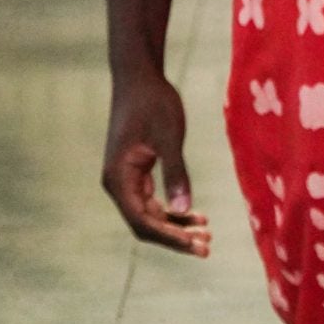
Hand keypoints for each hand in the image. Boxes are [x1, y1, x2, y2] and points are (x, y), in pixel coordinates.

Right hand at [102, 70, 211, 256]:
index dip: (170, 237)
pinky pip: (152, 201)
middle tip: (207, 247)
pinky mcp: (134, 172)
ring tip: (206, 234)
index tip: (197, 245)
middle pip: (145, 223)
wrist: (139, 76)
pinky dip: (173, 210)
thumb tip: (183, 210)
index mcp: (118, 177)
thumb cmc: (153, 102)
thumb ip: (176, 173)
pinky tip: (197, 216)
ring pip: (149, 214)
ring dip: (176, 226)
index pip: (142, 221)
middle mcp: (116, 183)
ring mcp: (124, 179)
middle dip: (175, 237)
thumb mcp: (169, 137)